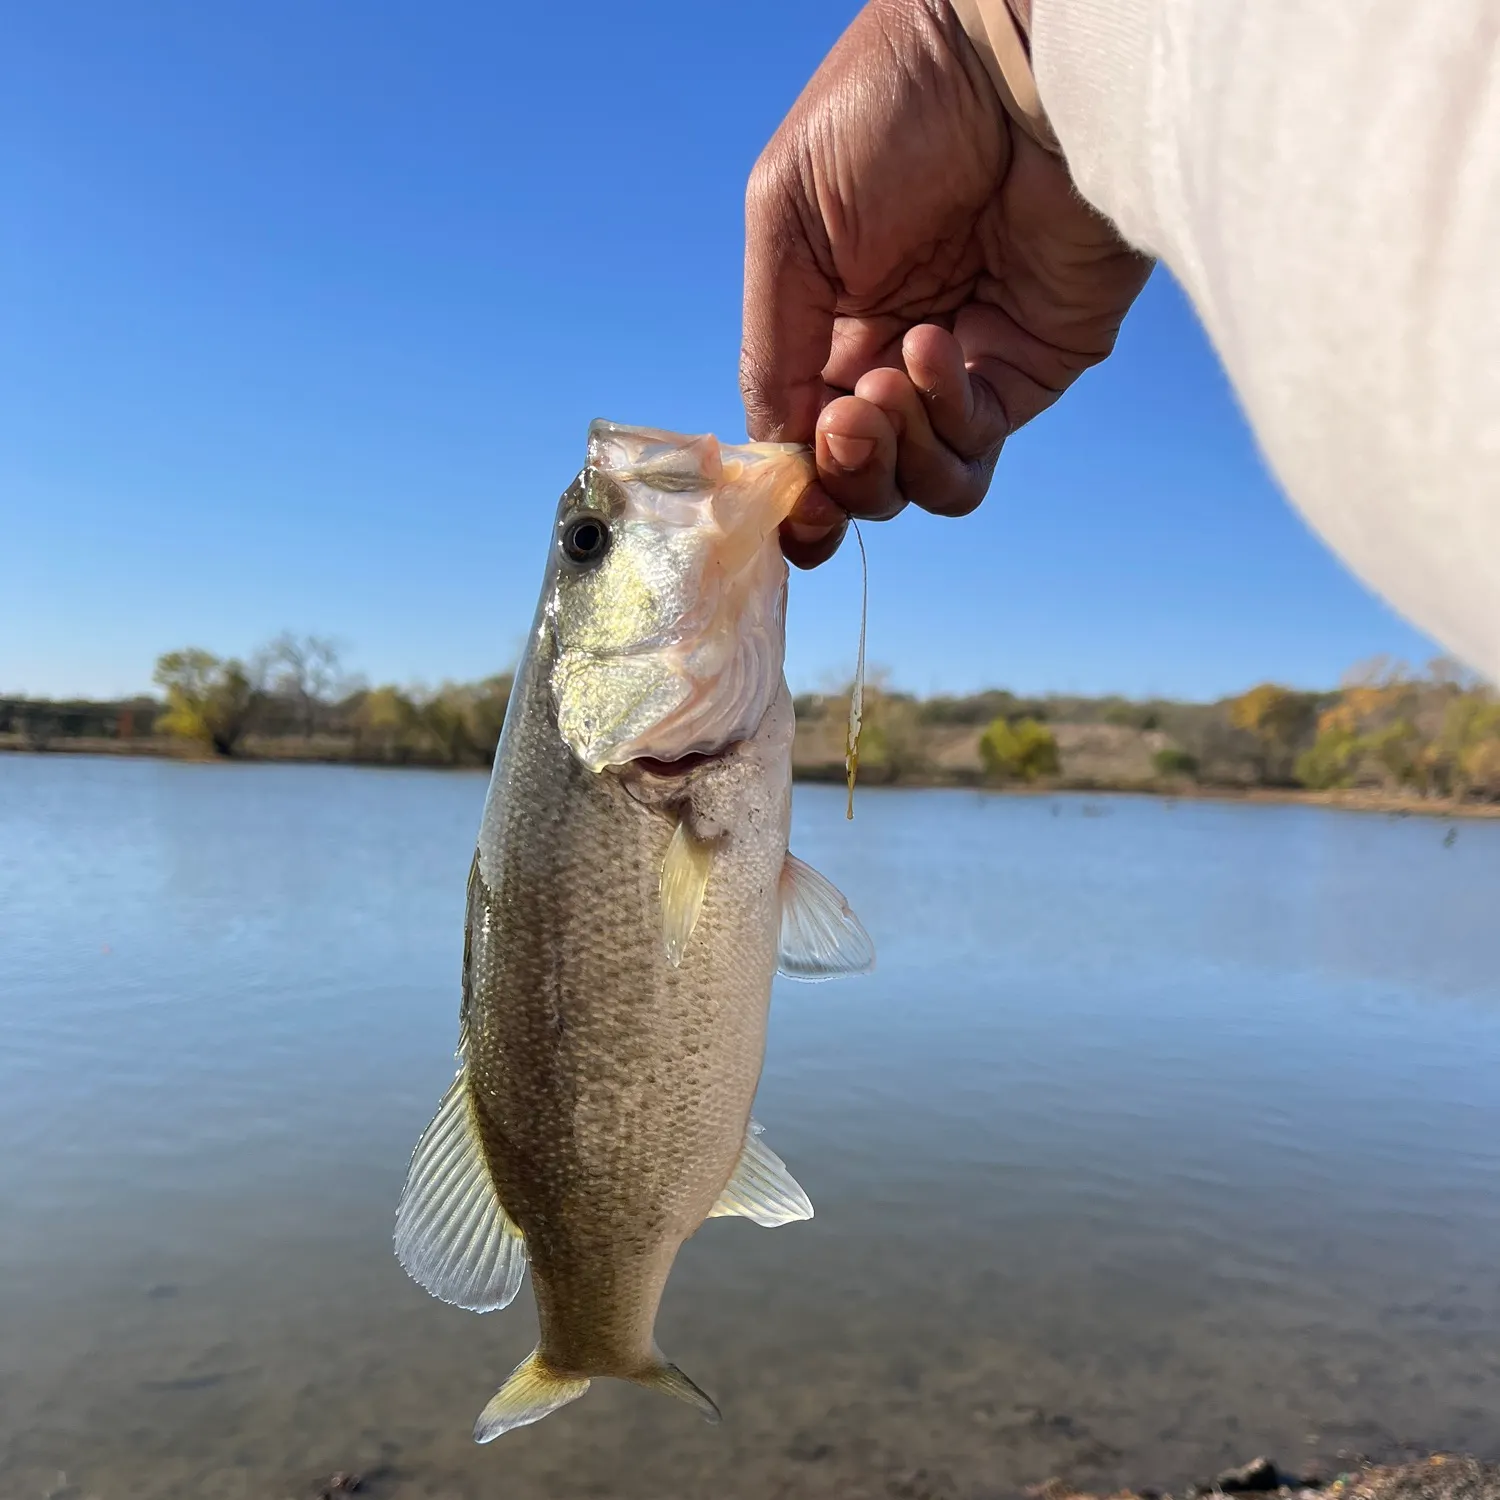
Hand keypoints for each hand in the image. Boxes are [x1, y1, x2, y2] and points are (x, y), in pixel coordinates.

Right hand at [741, 0, 1151, 566]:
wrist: (1014, 57)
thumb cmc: (890, 108)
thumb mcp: (788, 223)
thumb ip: (773, 346)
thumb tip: (777, 453)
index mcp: (827, 326)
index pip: (804, 441)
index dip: (795, 488)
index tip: (790, 504)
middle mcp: (892, 359)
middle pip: (859, 480)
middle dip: (843, 471)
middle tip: (846, 419)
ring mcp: (964, 370)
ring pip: (918, 484)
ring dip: (893, 456)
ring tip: (890, 378)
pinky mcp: (1031, 369)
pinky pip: (977, 451)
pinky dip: (947, 421)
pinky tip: (936, 346)